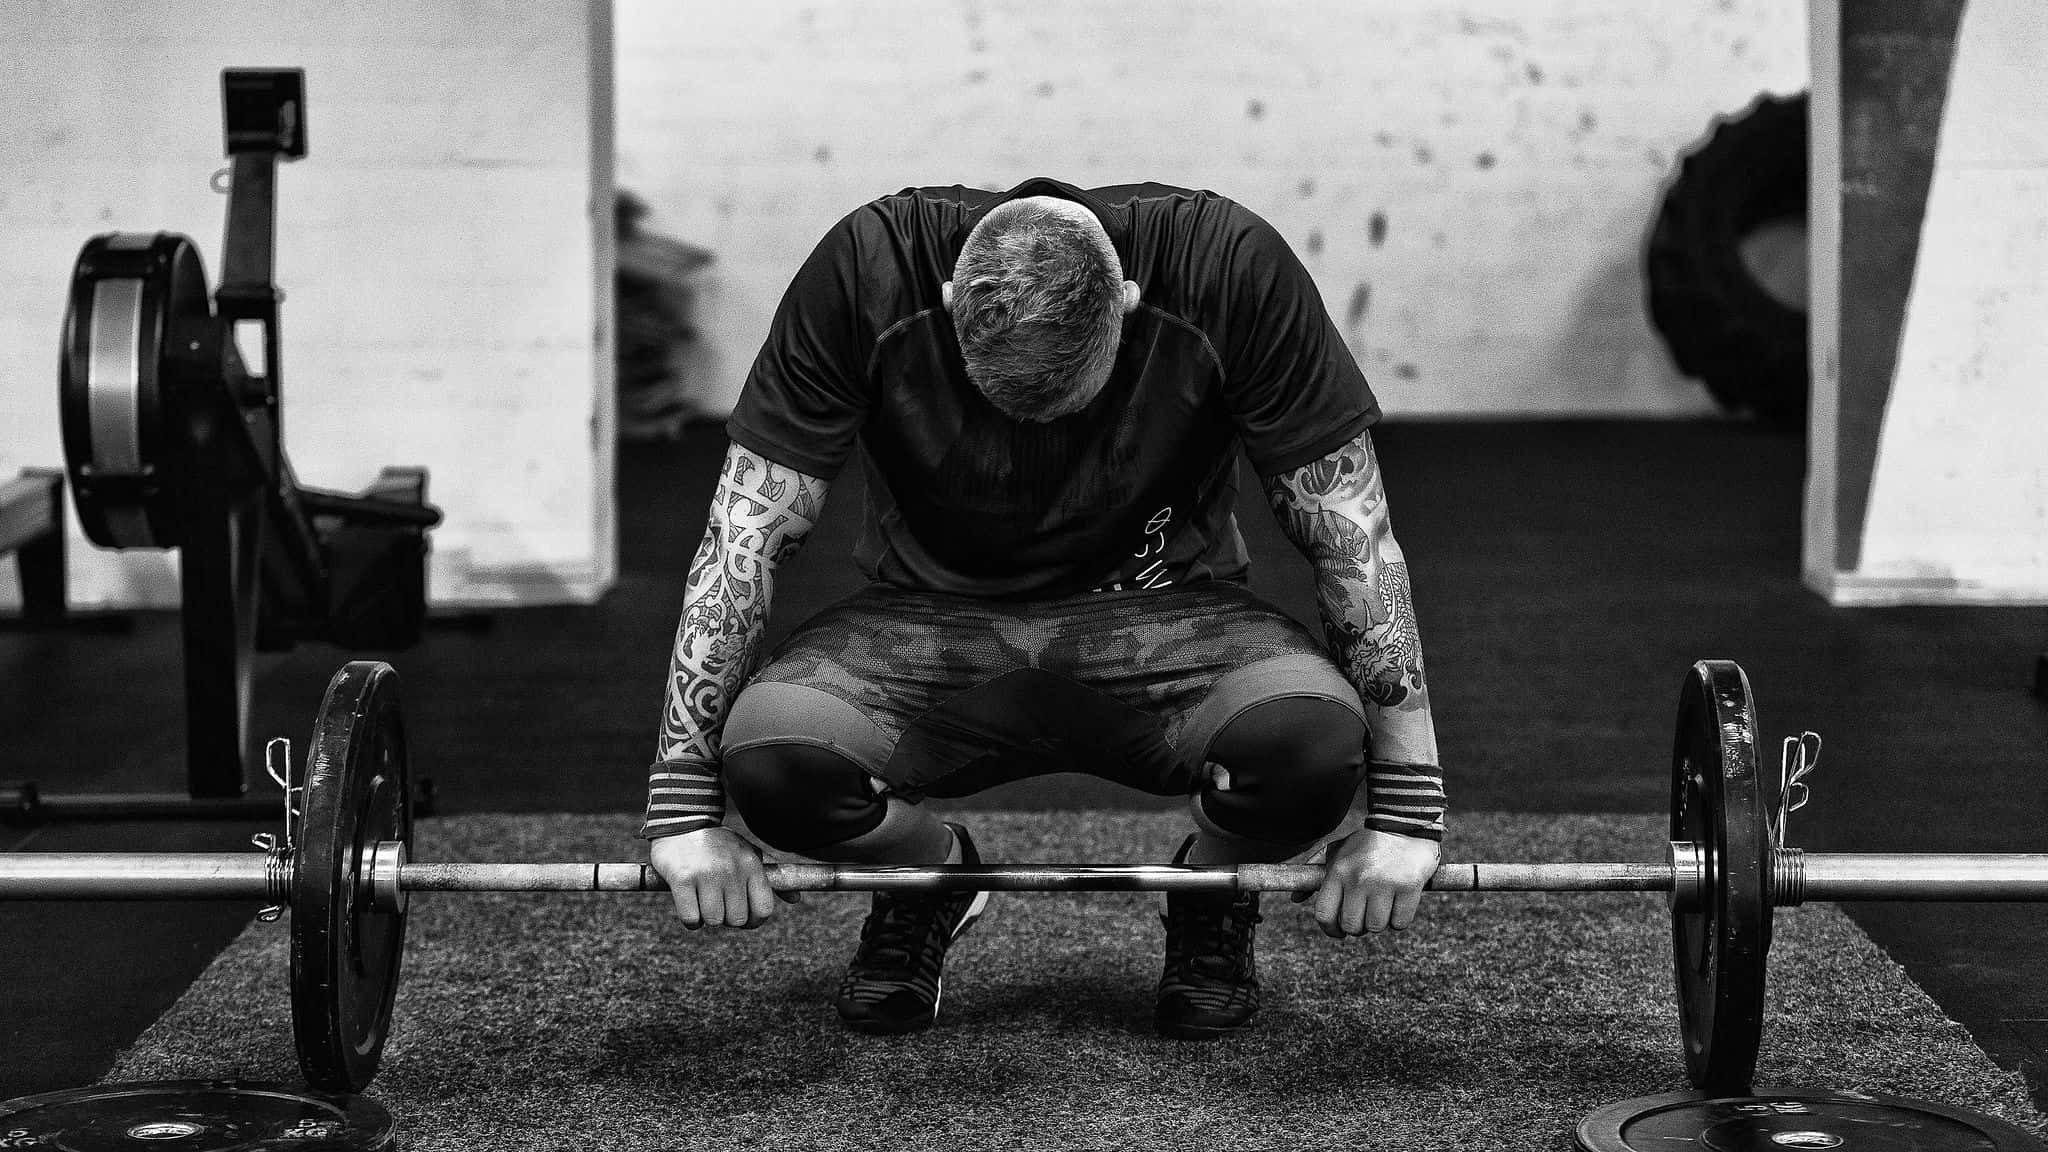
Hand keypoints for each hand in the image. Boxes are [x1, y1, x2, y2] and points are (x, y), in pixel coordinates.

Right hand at [649, 826, 799, 929]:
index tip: (744, 918)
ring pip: (714, 921)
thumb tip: (796, 899)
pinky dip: (690, 918)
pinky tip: (688, 903)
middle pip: (737, 920)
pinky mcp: (682, 878)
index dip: (755, 921)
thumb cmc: (719, 844)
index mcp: (751, 864)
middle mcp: (732, 869)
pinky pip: (691, 919)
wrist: (681, 823)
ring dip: (707, 918)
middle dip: (727, 918)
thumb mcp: (749, 854)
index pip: (764, 909)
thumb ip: (772, 877)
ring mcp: (707, 874)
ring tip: (702, 899)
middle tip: (718, 903)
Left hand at [1294, 829, 1440, 936]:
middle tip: (1365, 914)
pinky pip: (1399, 923)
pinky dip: (1399, 919)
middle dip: (1358, 927)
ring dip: (1380, 922)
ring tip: (1382, 905)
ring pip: (1376, 927)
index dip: (1330, 929)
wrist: (1405, 827)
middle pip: (1352, 927)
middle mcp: (1358, 878)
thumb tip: (1295, 899)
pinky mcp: (1408, 887)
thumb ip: (1315, 873)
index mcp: (1338, 871)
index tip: (1338, 932)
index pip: (1324, 914)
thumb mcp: (1337, 851)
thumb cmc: (1367, 844)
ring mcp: (1384, 883)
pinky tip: (1399, 902)